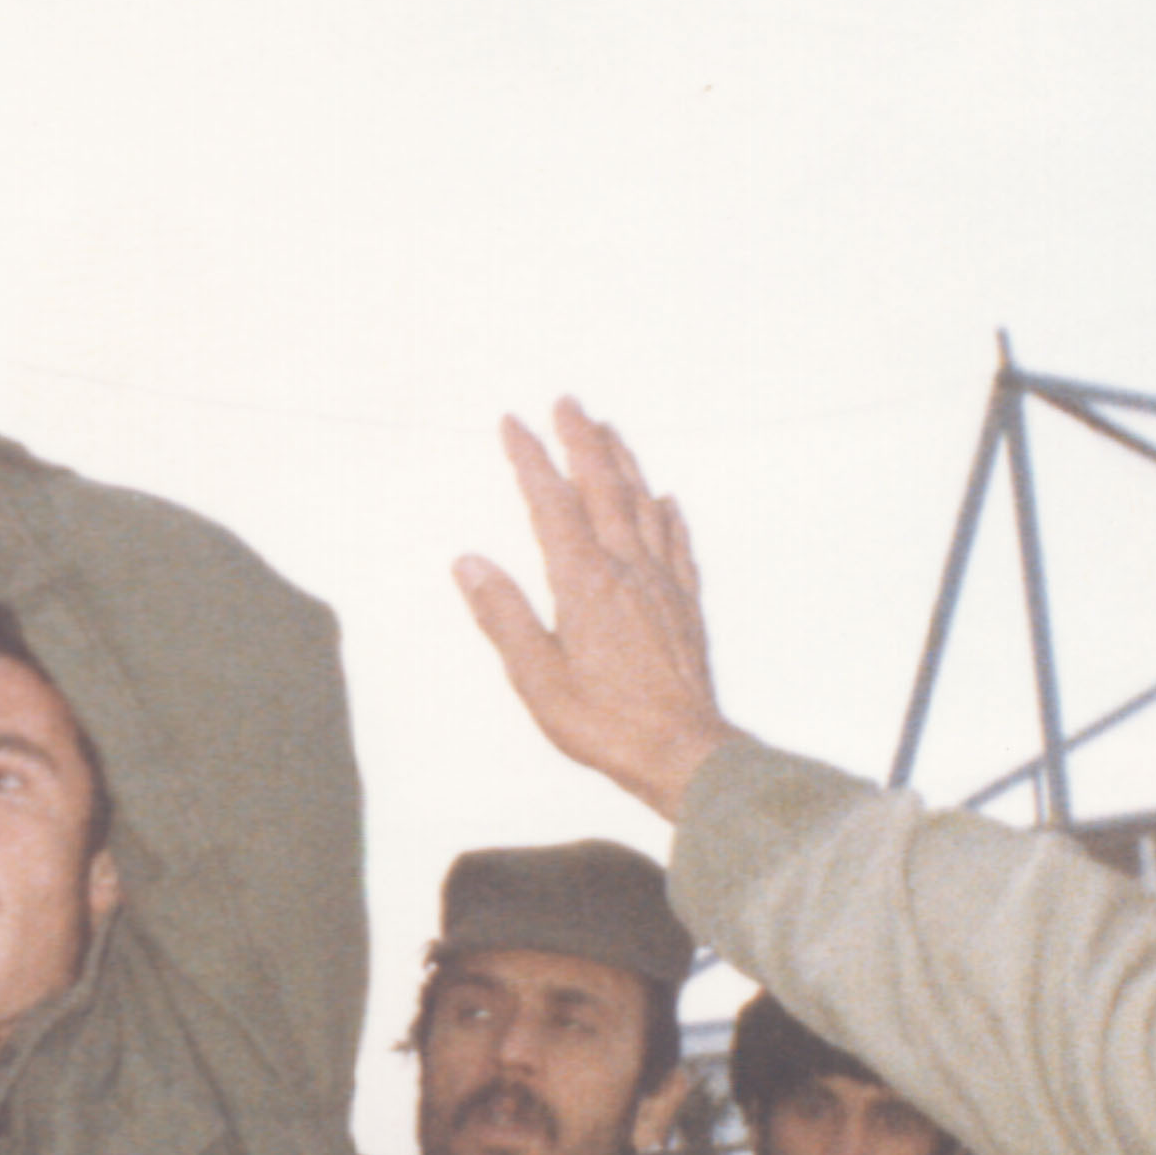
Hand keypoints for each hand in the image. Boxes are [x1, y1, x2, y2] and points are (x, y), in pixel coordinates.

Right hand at [455, 398, 737, 819]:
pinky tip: (666, 501)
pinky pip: (677, 543)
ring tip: (610, 430)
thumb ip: (503, 616)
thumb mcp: (536, 678)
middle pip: (604, 487)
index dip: (530, 459)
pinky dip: (667, 513)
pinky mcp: (685, 606)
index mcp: (584, 582)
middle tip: (568, 402)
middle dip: (582, 440)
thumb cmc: (605, 723)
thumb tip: (470, 563)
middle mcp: (627, 570)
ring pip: (643, 504)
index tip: (512, 423)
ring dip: (624, 463)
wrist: (684, 753)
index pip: (551, 504)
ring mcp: (661, 584)